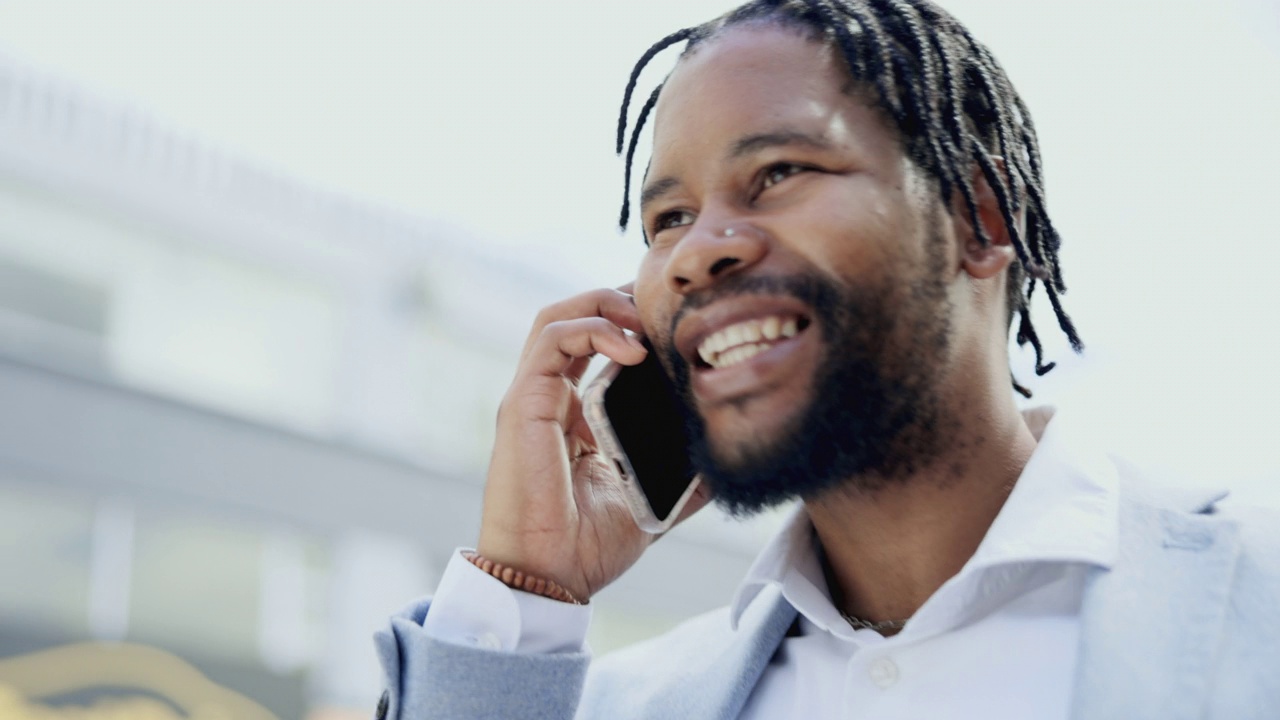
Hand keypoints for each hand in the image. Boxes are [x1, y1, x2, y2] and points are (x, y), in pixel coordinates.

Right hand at [476, 286, 710, 600]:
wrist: (551, 578)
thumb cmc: (589, 545)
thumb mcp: (654, 500)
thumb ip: (684, 475)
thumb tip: (726, 458)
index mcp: (575, 415)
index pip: (596, 344)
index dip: (632, 322)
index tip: (677, 322)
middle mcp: (550, 398)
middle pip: (576, 318)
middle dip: (621, 300)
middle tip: (666, 308)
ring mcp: (533, 397)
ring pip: (558, 316)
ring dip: (605, 304)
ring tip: (646, 319)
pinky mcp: (524, 403)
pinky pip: (553, 339)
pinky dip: (594, 329)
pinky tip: (632, 348)